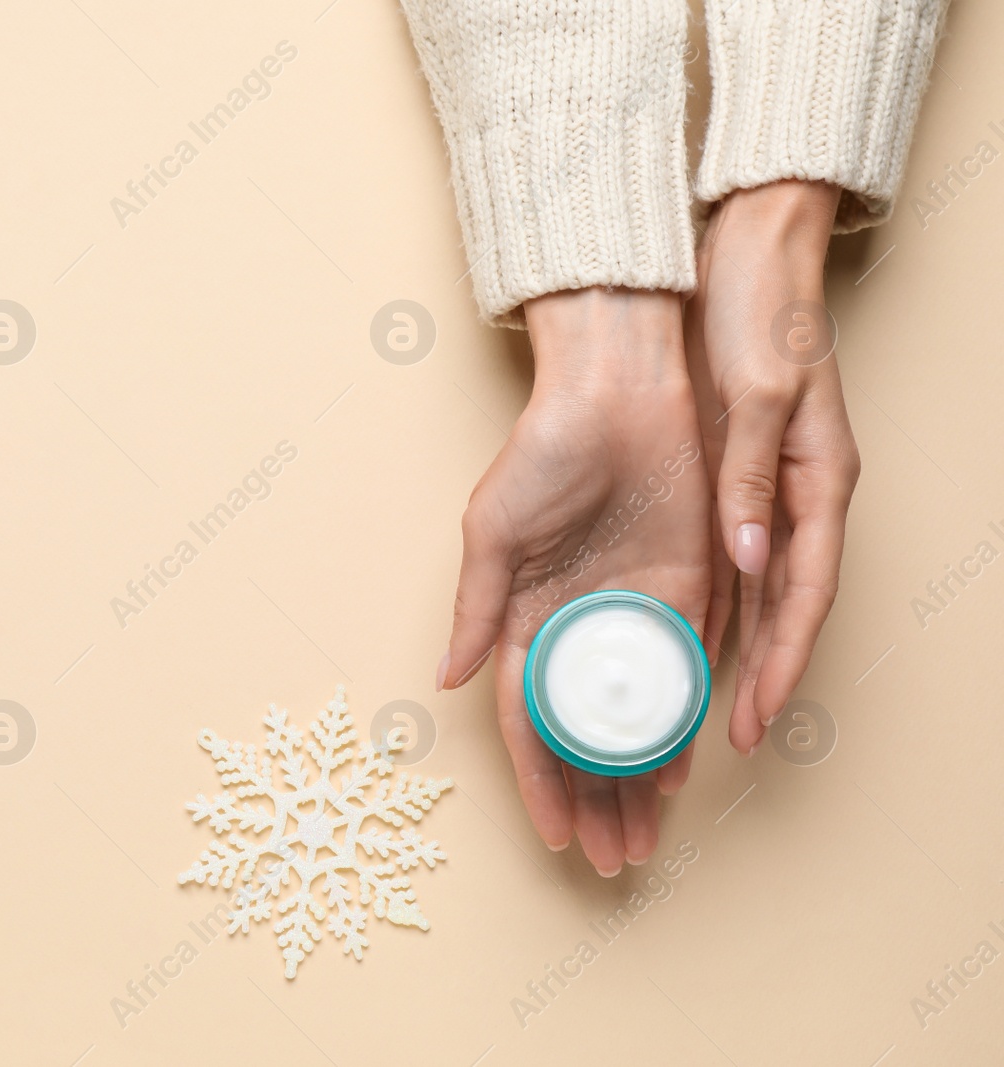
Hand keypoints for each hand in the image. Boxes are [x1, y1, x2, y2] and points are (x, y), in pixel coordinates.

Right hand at [439, 289, 711, 875]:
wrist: (621, 389)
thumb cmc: (545, 449)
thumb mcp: (493, 529)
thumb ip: (477, 605)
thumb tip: (448, 678)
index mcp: (524, 617)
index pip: (528, 720)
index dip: (538, 780)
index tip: (554, 834)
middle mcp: (577, 626)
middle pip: (586, 734)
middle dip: (595, 800)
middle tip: (611, 858)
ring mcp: (632, 614)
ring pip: (636, 717)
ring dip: (639, 778)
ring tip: (646, 835)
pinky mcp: (686, 592)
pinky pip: (685, 673)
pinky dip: (685, 723)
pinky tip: (685, 769)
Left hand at [685, 181, 860, 754]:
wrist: (749, 252)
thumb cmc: (760, 315)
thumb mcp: (757, 395)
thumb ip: (753, 479)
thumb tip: (750, 560)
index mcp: (819, 481)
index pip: (805, 596)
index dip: (781, 663)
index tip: (756, 721)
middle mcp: (801, 495)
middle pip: (784, 608)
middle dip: (759, 679)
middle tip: (731, 742)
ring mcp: (771, 486)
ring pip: (757, 592)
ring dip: (734, 653)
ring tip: (705, 710)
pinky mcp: (739, 474)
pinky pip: (731, 557)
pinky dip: (714, 603)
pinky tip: (684, 636)